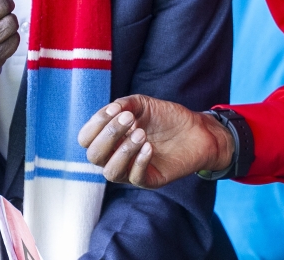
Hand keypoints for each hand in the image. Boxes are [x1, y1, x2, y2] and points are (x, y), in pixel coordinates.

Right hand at [78, 95, 234, 188]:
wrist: (197, 130)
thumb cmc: (166, 117)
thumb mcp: (143, 105)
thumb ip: (124, 104)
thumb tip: (111, 109)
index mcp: (110, 138)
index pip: (86, 138)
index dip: (95, 124)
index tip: (116, 109)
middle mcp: (116, 156)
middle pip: (94, 156)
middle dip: (109, 135)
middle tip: (129, 119)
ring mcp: (131, 170)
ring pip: (110, 172)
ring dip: (123, 151)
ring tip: (141, 134)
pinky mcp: (150, 180)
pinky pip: (135, 178)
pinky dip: (139, 162)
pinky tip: (150, 147)